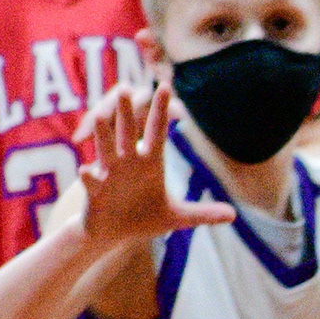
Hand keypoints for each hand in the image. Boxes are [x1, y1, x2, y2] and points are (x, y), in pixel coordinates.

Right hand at [73, 79, 233, 245]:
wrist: (114, 233)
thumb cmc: (144, 218)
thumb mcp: (176, 217)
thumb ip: (202, 213)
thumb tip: (233, 215)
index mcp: (150, 163)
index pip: (157, 131)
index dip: (161, 110)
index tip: (165, 85)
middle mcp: (128, 162)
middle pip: (128, 132)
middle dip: (127, 112)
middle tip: (127, 87)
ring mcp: (109, 175)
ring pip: (106, 149)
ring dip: (104, 134)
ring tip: (101, 116)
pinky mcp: (95, 192)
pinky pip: (91, 182)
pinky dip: (89, 177)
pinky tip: (85, 171)